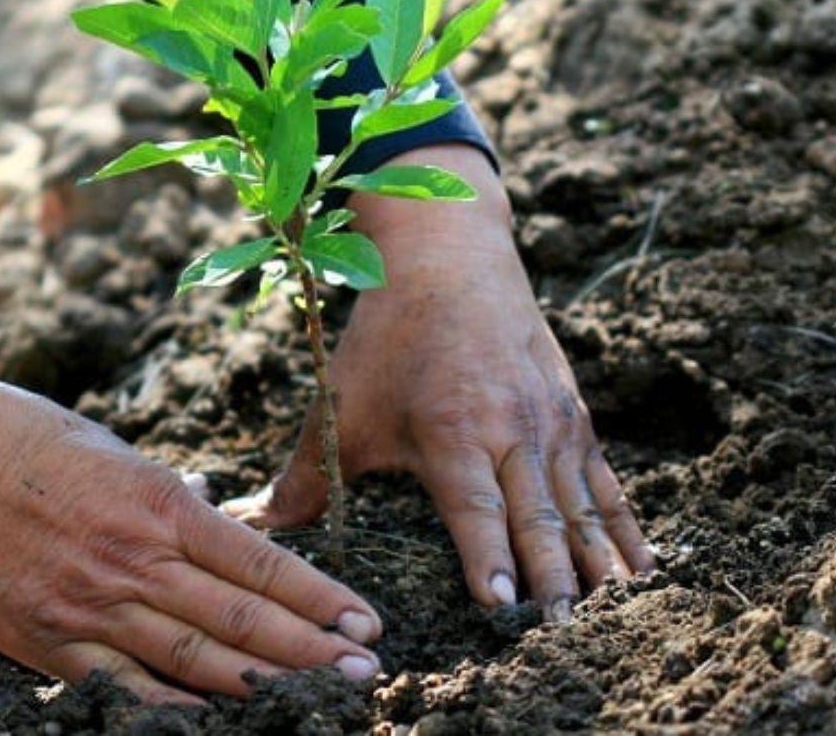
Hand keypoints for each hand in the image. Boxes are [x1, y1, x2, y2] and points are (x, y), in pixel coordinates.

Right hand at [0, 336, 381, 703]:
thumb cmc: (24, 435)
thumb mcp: (112, 449)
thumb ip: (164, 494)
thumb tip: (210, 512)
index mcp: (158, 502)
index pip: (259, 561)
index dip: (317, 597)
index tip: (364, 622)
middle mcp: (135, 558)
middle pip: (241, 616)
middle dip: (311, 649)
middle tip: (366, 674)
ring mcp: (90, 604)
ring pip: (194, 657)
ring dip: (262, 683)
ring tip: (317, 700)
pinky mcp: (43, 638)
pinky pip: (121, 686)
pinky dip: (172, 708)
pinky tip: (216, 723)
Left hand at [224, 146, 654, 620]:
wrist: (450, 258)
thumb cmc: (389, 339)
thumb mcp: (342, 404)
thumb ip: (303, 476)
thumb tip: (249, 523)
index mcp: (452, 431)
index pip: (475, 508)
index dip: (489, 557)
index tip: (504, 606)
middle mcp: (512, 430)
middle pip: (539, 517)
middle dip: (554, 578)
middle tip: (566, 632)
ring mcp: (551, 423)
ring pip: (582, 506)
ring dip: (599, 563)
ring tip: (616, 616)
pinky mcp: (574, 416)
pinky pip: (606, 482)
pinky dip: (625, 527)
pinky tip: (643, 568)